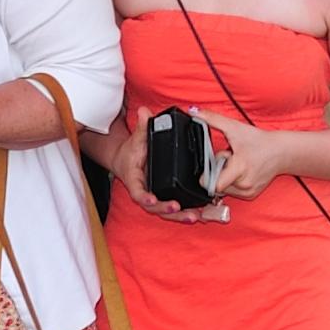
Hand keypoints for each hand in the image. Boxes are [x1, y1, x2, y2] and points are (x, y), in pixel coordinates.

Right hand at [105, 112, 231, 221]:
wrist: (128, 160)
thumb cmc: (132, 151)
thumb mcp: (136, 139)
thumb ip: (142, 127)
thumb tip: (144, 112)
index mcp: (135, 180)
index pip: (137, 192)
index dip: (145, 197)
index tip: (152, 199)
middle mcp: (145, 191)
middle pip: (154, 206)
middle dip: (166, 210)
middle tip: (178, 209)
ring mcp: (155, 196)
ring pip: (166, 212)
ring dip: (180, 216)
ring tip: (195, 217)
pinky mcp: (165, 197)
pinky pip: (175, 208)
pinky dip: (186, 212)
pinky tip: (201, 214)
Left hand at [207, 125, 284, 200]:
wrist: (280, 151)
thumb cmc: (259, 140)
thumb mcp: (234, 127)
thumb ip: (212, 118)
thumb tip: (194, 111)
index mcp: (239, 168)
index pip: (214, 185)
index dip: (208, 175)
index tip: (213, 165)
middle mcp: (244, 183)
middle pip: (216, 184)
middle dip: (217, 172)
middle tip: (228, 159)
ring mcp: (248, 191)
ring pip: (223, 190)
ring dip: (224, 178)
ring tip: (235, 165)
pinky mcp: (251, 195)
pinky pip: (232, 192)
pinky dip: (233, 183)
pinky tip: (241, 172)